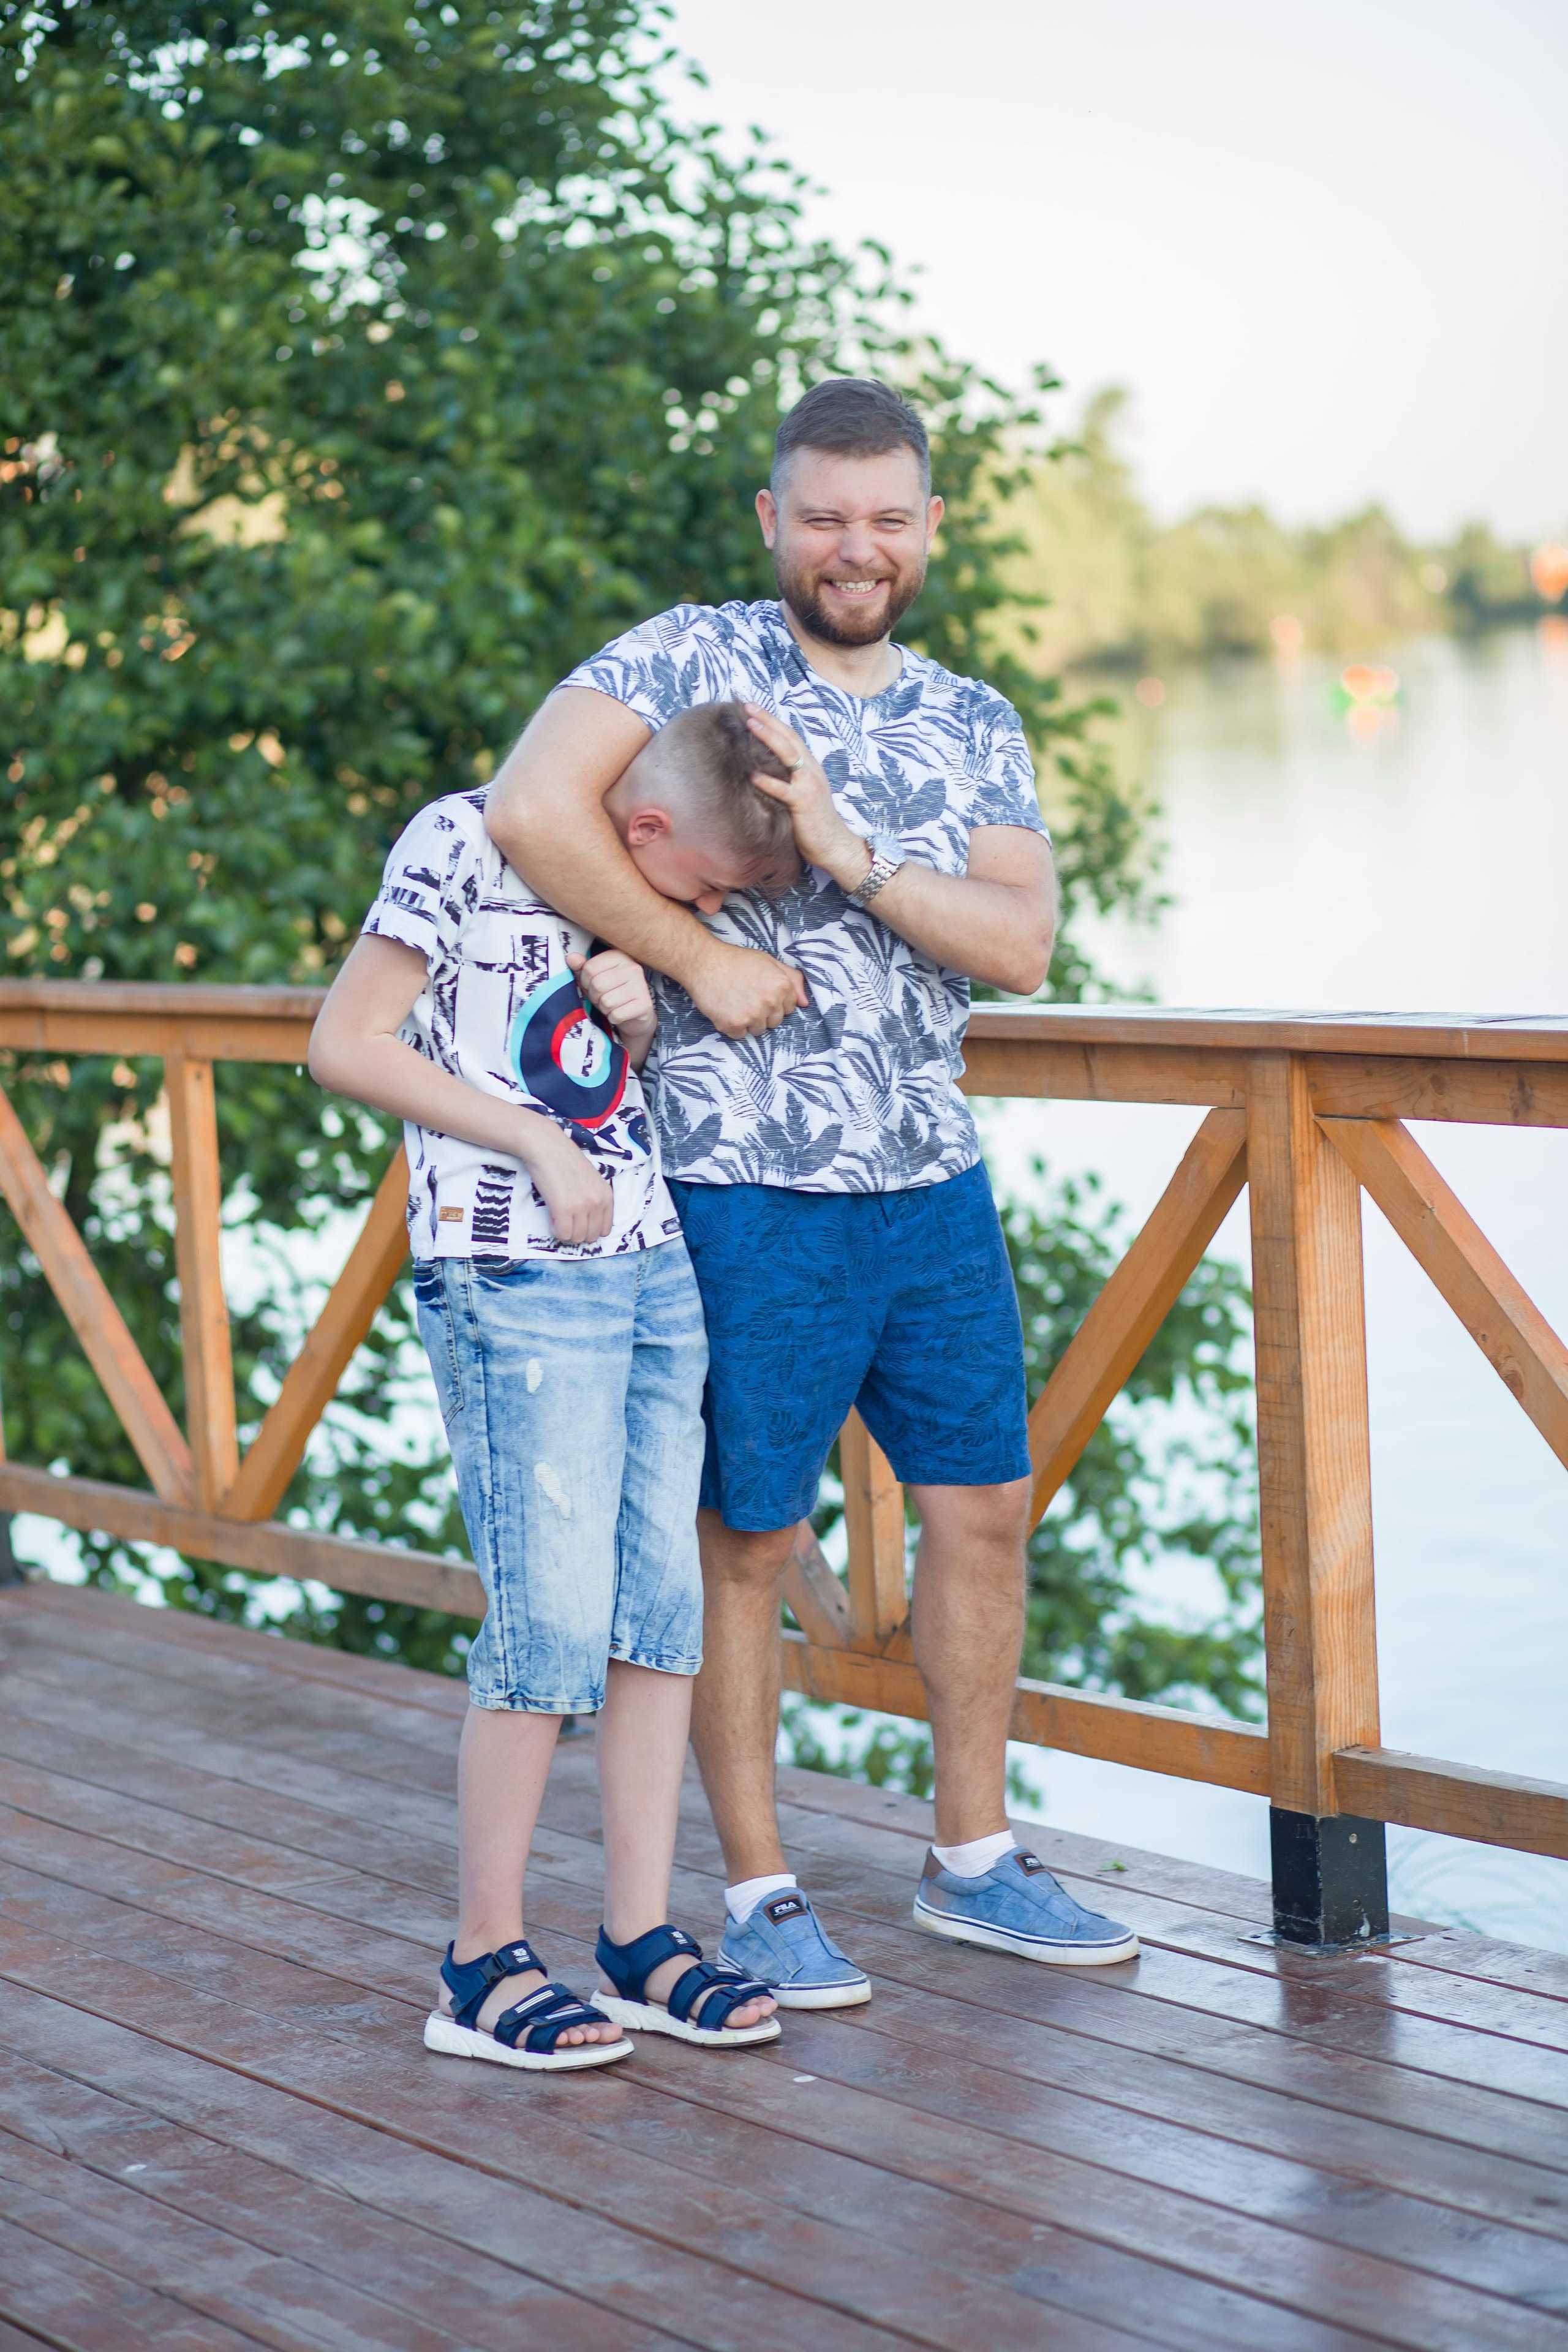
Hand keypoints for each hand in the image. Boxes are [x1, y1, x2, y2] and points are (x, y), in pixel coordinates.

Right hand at [518, 1117, 614, 1246]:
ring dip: (566, 1232)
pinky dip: (555, 1230)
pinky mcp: (564, 1209)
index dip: (589, 1229)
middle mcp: (598, 1202)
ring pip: (577, 1238)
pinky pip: (563, 1234)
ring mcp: (582, 1206)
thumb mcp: (591, 1179)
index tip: (578, 1221)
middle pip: (591, 1236)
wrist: (546, 1146)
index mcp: (607, 1195)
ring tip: (558, 1215)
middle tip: (566, 1219)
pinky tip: (552, 1217)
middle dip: (577, 1232)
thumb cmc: (565, 1159)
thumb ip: (594, 1199)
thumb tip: (588, 1221)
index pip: (605, 1229)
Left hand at [568, 947, 655, 1049]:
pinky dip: (613, 1018)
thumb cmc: (612, 993)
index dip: (585, 982)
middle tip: (602, 998)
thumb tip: (571, 958)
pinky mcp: (644, 1004)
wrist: (635, 1015)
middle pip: (597, 985)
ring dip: (604, 1008)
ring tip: (611, 1006)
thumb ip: (582, 968)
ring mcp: (641, 986)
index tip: (593, 986)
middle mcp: (632, 968)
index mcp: (619, 956)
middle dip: (595, 996)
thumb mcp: (594, 979)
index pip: (590, 968)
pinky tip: (620, 1014)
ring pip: (607, 1001)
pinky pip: (616, 1014)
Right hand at [685, 937, 807, 1037]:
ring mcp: (752, 1014)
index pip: (789, 1008)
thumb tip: (804, 1003)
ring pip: (758, 1031)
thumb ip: (792, 979)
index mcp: (781, 986)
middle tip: (745, 997)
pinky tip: (726, 1010)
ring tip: (735, 1002)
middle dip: (763, 1014)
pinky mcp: (734, 1024)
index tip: (760, 993)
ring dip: (748, 1022)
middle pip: (774, 1022)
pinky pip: (739, 1036)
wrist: (704, 962)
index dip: (774, 1002)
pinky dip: (732, 1026)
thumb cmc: (736, 961)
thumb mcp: (769, 962)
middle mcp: (770, 1001)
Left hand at [741, 703, 872, 889]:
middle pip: (788, 738)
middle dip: (768, 720)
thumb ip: (786, 778)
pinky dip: (769, 782)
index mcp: (809, 766)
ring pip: (788, 755)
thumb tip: (760, 769)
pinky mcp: (804, 803)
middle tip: (747, 706)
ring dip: (769, 738)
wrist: (833, 844)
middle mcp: (811, 770)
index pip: (790, 737)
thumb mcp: (800, 793)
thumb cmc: (813, 821)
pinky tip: (753, 775)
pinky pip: (784, 790)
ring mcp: (809, 785)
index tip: (753, 708)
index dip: (772, 720)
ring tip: (750, 725)